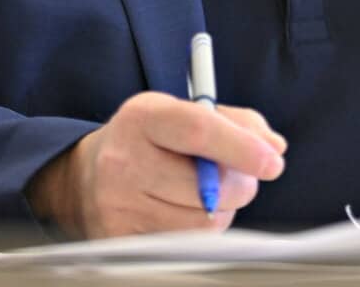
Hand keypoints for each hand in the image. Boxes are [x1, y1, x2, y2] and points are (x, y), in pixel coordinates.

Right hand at [27, 91, 286, 237]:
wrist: (85, 178)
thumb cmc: (150, 140)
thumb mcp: (183, 113)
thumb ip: (235, 122)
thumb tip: (275, 147)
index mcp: (143, 116)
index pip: (199, 131)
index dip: (242, 148)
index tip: (273, 162)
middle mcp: (124, 160)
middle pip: (208, 187)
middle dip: (240, 185)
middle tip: (241, 178)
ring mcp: (118, 206)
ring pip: (203, 223)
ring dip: (222, 211)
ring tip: (207, 194)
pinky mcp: (120, 243)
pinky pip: (186, 246)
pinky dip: (200, 232)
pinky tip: (186, 213)